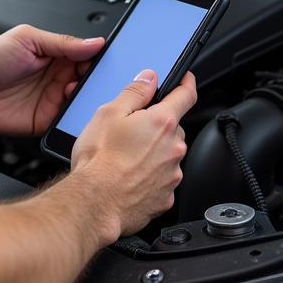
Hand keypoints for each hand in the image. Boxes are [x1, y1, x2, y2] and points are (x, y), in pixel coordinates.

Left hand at [0, 24, 104, 135]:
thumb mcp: (26, 40)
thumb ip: (62, 42)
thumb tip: (94, 42)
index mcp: (54, 54)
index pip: (87, 55)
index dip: (100, 57)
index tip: (110, 60)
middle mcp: (56, 76)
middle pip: (89, 78)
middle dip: (98, 79)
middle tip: (100, 78)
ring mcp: (52, 99)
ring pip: (83, 100)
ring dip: (88, 97)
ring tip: (81, 92)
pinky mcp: (46, 120)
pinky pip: (69, 121)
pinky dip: (77, 117)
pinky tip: (76, 110)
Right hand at [71, 69, 196, 240]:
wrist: (95, 203)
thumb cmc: (99, 160)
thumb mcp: (109, 113)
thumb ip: (134, 92)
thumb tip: (149, 79)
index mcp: (162, 122)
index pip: (186, 95)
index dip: (187, 83)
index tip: (186, 79)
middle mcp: (173, 148)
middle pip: (174, 128)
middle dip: (158, 126)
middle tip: (133, 130)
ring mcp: (172, 175)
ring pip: (168, 154)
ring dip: (154, 152)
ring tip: (126, 157)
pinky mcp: (166, 198)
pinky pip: (163, 179)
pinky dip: (151, 176)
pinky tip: (130, 177)